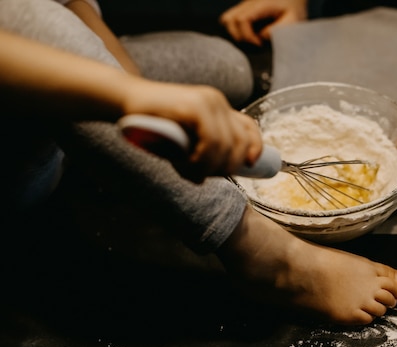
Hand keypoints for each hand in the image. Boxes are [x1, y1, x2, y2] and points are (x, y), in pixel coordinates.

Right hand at [122, 79, 263, 181]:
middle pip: (240, 142)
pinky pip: (211, 142)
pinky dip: (200, 160)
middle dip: (225, 166)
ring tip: (188, 170)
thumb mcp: (182, 138)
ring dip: (208, 167)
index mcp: (218, 107)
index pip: (249, 126)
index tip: (250, 164)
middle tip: (202, 174)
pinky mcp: (195, 107)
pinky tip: (185, 163)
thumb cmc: (151, 123)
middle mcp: (217, 101)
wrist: (124, 100)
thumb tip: (205, 178)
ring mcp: (208, 102)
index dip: (255, 146)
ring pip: (225, 146)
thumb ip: (198, 151)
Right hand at [220, 0, 307, 45]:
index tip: (259, 43)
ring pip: (227, 18)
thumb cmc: (294, 6)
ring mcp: (245, 3)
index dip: (247, 36)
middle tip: (254, 42)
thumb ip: (280, 28)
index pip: (242, 20)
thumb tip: (262, 36)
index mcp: (260, 5)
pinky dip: (235, 27)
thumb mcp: (294, 18)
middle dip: (239, 35)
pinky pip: (232, 17)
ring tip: (249, 38)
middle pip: (229, 19)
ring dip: (234, 31)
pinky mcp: (245, 6)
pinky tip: (248, 32)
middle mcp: (249, 2)